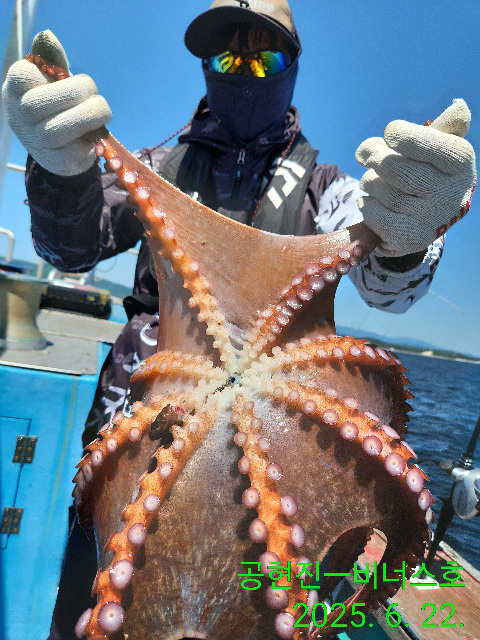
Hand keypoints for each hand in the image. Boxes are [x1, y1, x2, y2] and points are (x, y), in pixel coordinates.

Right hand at [2, 30, 111, 175]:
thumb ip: (53, 62)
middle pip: (41, 103)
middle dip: (78, 95)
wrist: (58, 149)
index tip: (69, 79)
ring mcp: (36, 141)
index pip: (24, 75)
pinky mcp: (57, 161)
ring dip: (89, 117)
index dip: (54, 76)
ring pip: (57, 130)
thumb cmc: (56, 106)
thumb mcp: (53, 82)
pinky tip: (96, 135)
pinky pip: (75, 151)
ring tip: (103, 113)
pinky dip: (92, 140)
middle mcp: (19, 116)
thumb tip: (48, 37)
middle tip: (96, 97)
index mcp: (16, 89)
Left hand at [355, 99, 475, 256]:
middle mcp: (450, 194)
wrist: (429, 217)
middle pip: (396, 169)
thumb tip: (458, 107)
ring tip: (371, 181)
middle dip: (374, 157)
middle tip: (365, 155)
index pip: (429, 145)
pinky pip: (374, 214)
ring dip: (368, 182)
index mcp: (461, 163)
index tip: (389, 132)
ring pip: (382, 191)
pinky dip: (366, 205)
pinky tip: (371, 201)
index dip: (403, 136)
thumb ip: (443, 126)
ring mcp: (431, 219)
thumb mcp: (440, 146)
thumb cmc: (430, 171)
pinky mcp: (410, 239)